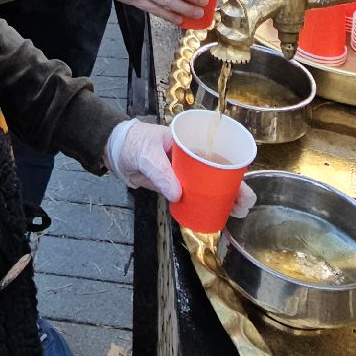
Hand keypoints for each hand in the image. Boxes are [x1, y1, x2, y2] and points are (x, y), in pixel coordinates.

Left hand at [104, 120, 256, 217]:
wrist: (111, 150)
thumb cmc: (132, 142)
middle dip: (233, 188)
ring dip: (222, 199)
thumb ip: (161, 172)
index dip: (234, 170)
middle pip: (217, 173)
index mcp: (189, 142)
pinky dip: (203, 204)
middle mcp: (190, 157)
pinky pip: (191, 196)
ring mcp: (181, 173)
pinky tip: (214, 214)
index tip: (243, 186)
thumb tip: (179, 195)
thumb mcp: (147, 154)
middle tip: (243, 205)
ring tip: (235, 213)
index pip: (218, 154)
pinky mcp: (171, 186)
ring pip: (207, 187)